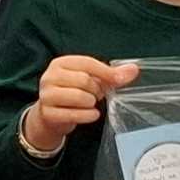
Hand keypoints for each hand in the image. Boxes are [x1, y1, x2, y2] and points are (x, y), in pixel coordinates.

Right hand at [22, 52, 141, 161]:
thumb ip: (111, 75)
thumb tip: (133, 70)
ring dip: (91, 103)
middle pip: (84, 80)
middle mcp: (50, 77)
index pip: (87, 63)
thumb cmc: (72, 94)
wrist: (50, 116)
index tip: (119, 80)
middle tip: (96, 95)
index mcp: (60, 63)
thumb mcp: (90, 81)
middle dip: (96, 90)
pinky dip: (88, 115)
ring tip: (89, 103)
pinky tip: (91, 114)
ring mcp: (46, 95)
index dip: (106, 72)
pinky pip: (75, 114)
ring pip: (80, 97)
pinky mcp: (48, 113)